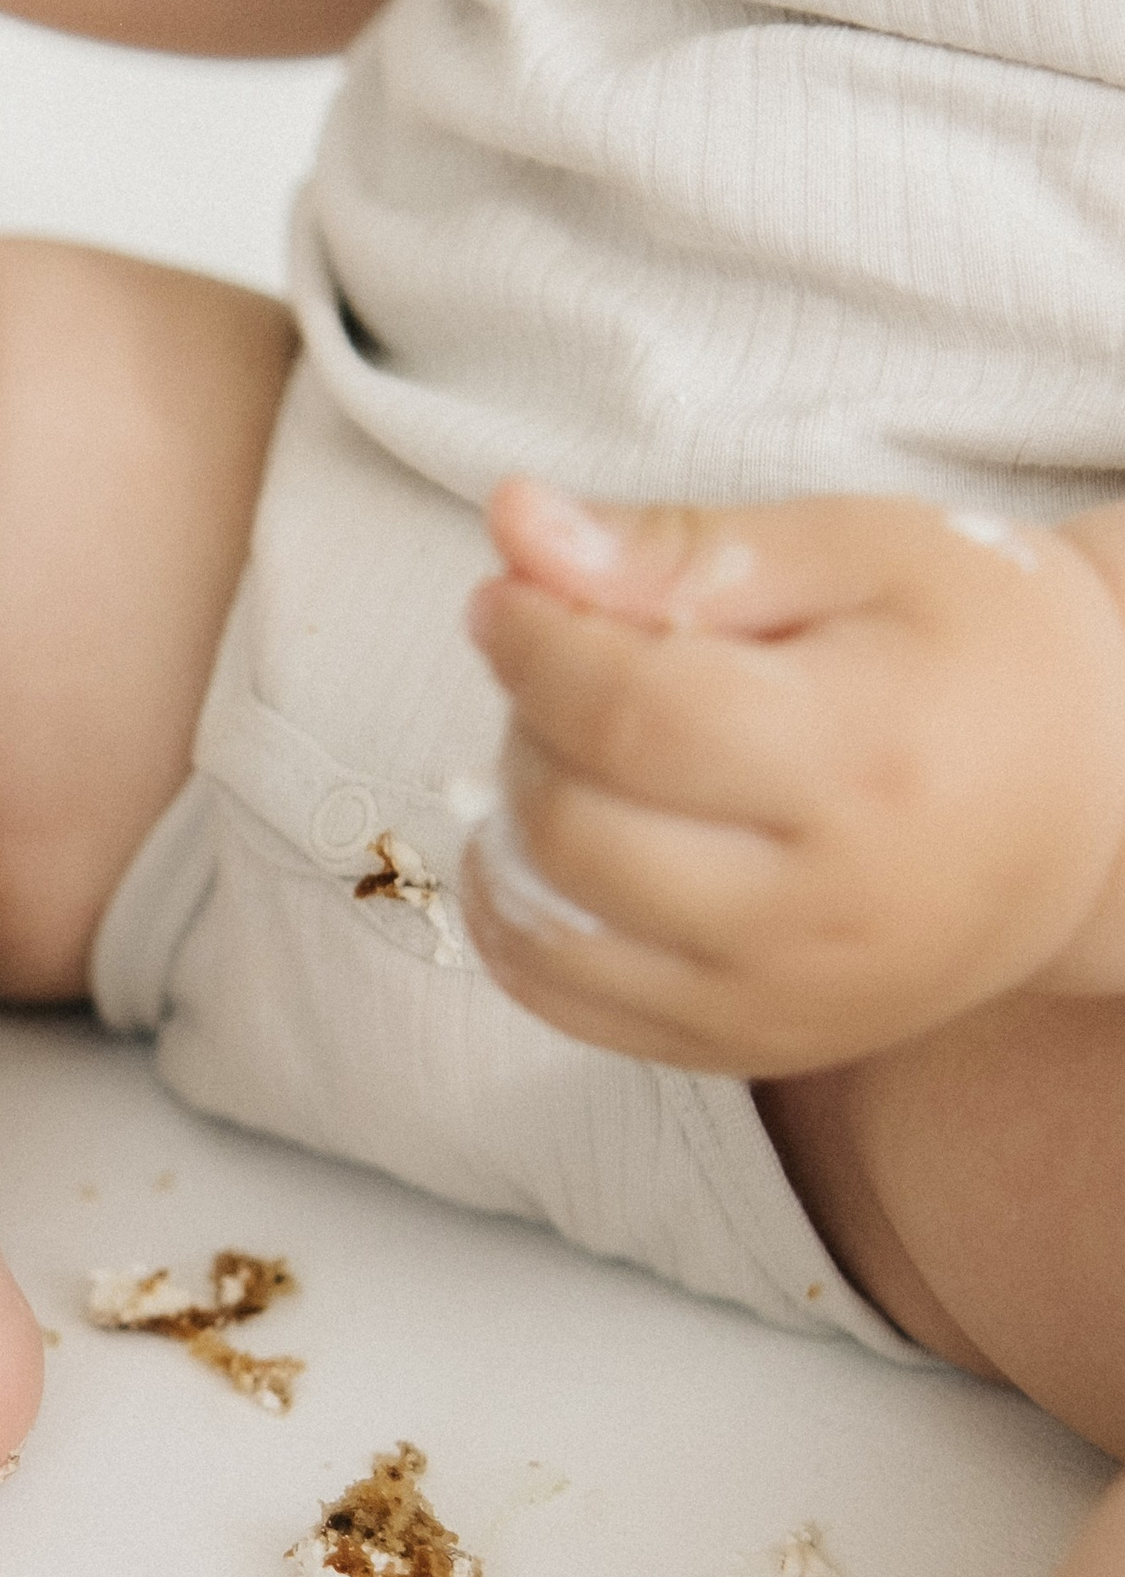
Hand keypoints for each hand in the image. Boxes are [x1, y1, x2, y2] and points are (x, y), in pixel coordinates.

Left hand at [459, 483, 1124, 1074]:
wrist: (1102, 809)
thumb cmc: (987, 654)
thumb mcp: (860, 551)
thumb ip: (680, 548)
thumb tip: (517, 529)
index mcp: (863, 759)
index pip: (625, 714)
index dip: (531, 641)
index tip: (510, 594)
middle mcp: (825, 907)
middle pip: (572, 825)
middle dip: (527, 724)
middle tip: (571, 665)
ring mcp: (789, 998)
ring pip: (549, 931)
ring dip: (511, 827)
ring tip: (577, 755)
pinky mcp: (758, 1047)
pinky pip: (571, 1010)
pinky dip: (523, 926)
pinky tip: (555, 847)